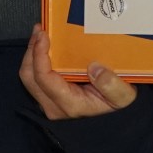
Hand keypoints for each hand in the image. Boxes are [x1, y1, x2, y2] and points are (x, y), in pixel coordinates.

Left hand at [19, 26, 136, 119]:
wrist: (116, 123)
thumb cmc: (119, 107)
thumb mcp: (124, 97)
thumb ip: (112, 84)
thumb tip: (94, 67)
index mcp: (69, 104)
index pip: (43, 77)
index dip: (39, 54)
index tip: (44, 35)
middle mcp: (54, 107)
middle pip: (28, 76)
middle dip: (31, 50)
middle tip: (40, 29)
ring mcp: (50, 104)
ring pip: (28, 78)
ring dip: (32, 54)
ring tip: (40, 35)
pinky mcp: (50, 100)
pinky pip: (36, 79)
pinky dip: (37, 61)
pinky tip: (46, 47)